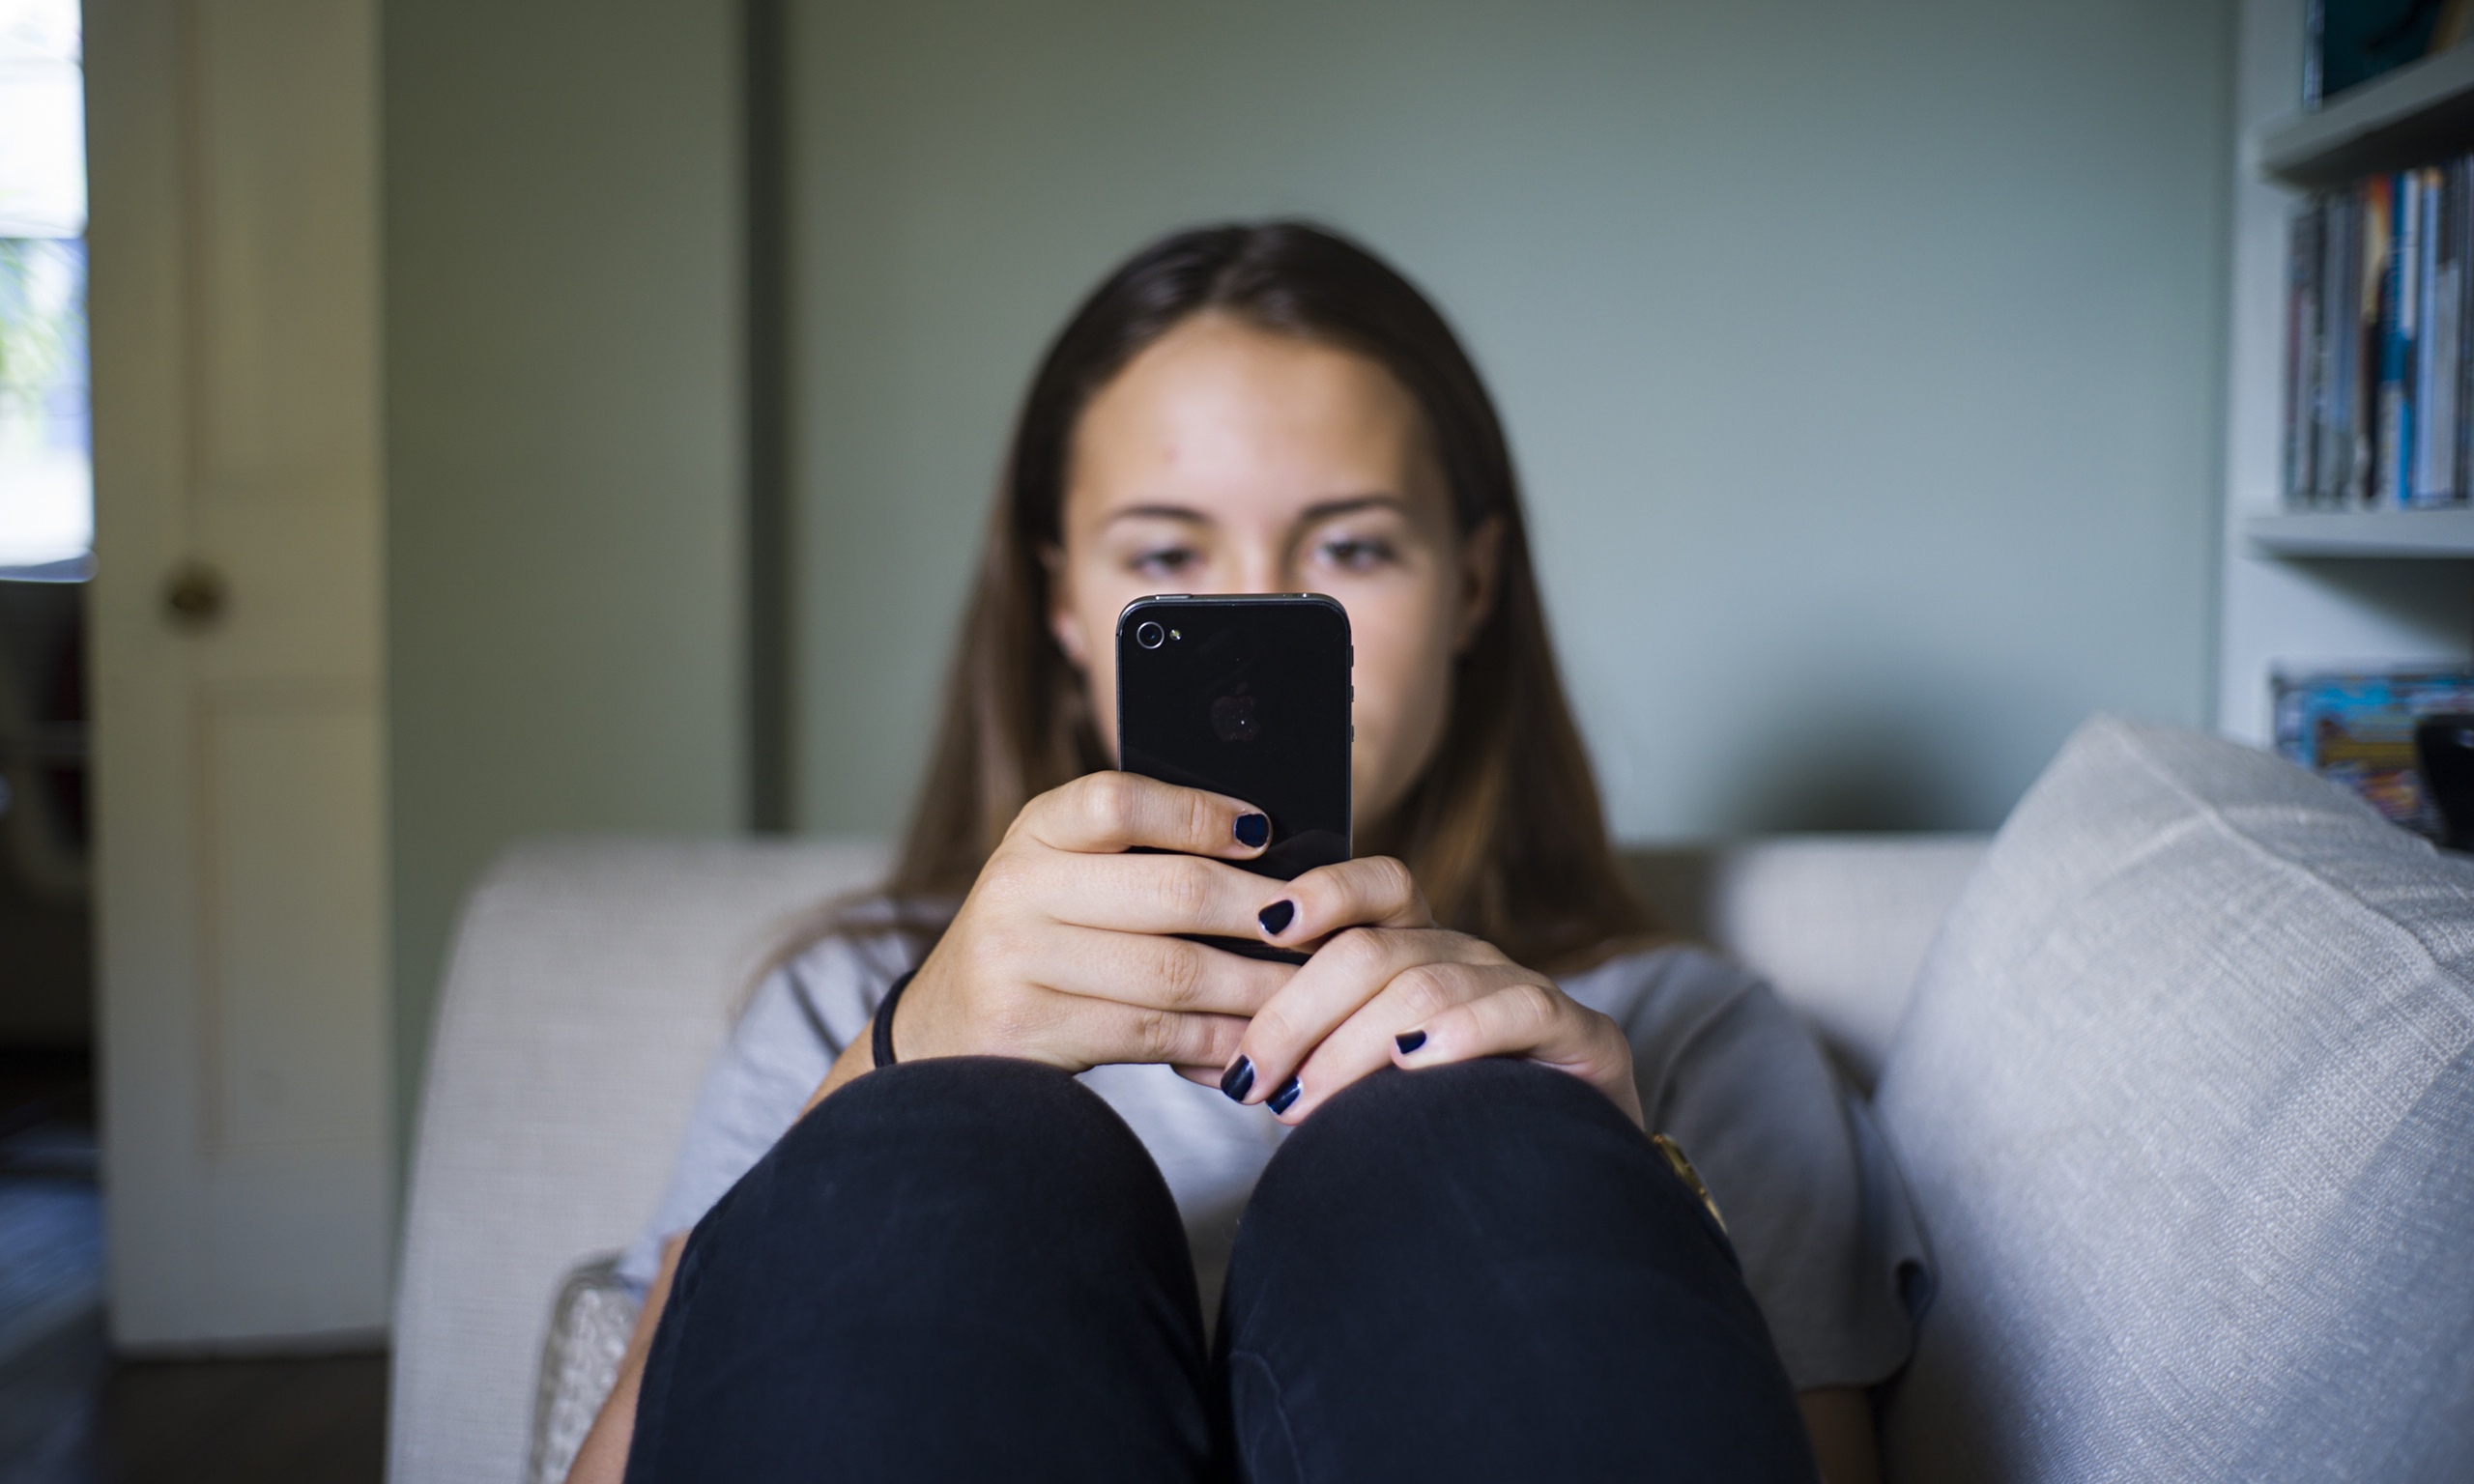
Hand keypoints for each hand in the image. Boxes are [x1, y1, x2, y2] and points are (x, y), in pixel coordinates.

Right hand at [886, 772, 1303, 1076]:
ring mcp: (1018, 961)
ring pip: (1173, 974)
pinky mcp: (1029, 1030)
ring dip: (1254, 987)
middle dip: (1258, 911)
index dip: (1199, 813)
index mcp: (1036, 830)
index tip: (1263, 833)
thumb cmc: (1038, 941)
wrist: (943, 1030)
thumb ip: (1139, 854)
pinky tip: (1254, 1040)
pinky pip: (1152, 1035)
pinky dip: (1216, 1040)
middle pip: (1170, 891)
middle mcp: (1018, 886)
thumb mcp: (1063, 875)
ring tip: (1306, 990)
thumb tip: (1263, 848)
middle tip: (1315, 925)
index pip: (1120, 799)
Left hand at [1216, 856, 1641, 1125]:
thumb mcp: (1361, 1082)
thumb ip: (1294, 1061)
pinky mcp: (1583, 1034)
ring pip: (1424, 986)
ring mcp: (1523, 990)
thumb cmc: (1443, 1127)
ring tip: (1303, 1103)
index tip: (1266, 929)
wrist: (1557, 1184)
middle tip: (1252, 1080)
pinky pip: (1517, 1009)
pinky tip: (1416, 1063)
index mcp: (1415, 949)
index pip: (1375, 885)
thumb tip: (1199, 1059)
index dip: (1323, 892)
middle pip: (1372, 950)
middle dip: (1296, 1014)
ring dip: (1350, 1047)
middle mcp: (1467, 956)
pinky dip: (1460, 1032)